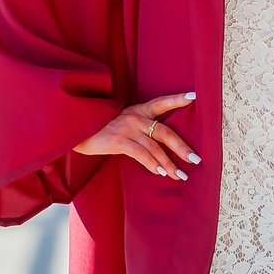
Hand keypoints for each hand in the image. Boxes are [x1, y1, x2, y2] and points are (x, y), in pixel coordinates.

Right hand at [73, 91, 199, 180]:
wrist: (78, 129)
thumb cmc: (104, 129)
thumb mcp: (124, 123)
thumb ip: (142, 129)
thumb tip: (163, 146)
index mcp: (139, 110)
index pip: (162, 102)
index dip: (177, 100)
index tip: (194, 97)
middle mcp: (135, 116)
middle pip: (165, 131)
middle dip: (182, 147)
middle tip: (196, 160)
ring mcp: (127, 128)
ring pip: (155, 147)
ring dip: (169, 164)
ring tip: (180, 175)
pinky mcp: (118, 140)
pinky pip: (140, 154)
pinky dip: (152, 164)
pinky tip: (161, 173)